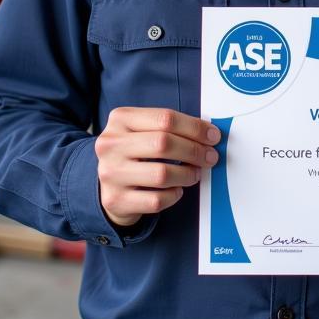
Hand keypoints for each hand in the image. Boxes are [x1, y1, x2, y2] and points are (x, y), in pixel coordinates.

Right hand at [95, 107, 220, 227]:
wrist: (105, 183)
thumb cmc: (133, 153)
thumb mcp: (143, 130)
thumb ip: (170, 127)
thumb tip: (208, 133)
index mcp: (120, 119)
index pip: (165, 118)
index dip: (194, 128)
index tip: (212, 136)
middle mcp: (111, 145)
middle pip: (164, 143)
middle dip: (194, 151)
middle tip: (209, 157)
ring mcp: (111, 173)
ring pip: (162, 174)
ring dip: (187, 174)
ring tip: (195, 173)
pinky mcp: (116, 199)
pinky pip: (156, 200)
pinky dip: (173, 195)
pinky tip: (176, 190)